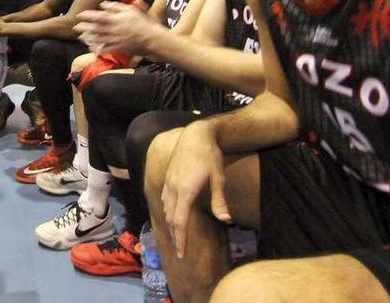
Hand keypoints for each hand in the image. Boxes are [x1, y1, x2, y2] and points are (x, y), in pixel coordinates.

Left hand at [74, 0, 161, 54]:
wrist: (153, 39)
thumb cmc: (144, 23)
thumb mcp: (132, 10)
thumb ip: (117, 7)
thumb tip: (103, 4)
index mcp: (118, 19)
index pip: (99, 16)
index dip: (88, 16)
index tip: (80, 15)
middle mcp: (115, 29)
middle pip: (96, 28)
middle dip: (85, 27)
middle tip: (75, 27)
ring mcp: (116, 40)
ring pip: (99, 38)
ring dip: (88, 37)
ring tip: (80, 37)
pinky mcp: (119, 48)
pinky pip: (106, 48)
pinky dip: (98, 48)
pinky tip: (91, 47)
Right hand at [160, 120, 231, 258]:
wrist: (195, 135)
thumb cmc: (210, 156)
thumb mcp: (218, 178)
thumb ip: (219, 200)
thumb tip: (225, 219)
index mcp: (186, 192)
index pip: (180, 222)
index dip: (180, 240)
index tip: (181, 254)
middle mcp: (173, 189)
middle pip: (171, 219)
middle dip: (175, 236)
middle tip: (180, 251)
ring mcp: (168, 183)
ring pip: (166, 210)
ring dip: (171, 225)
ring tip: (177, 236)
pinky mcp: (167, 178)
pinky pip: (164, 201)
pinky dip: (168, 212)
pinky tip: (172, 216)